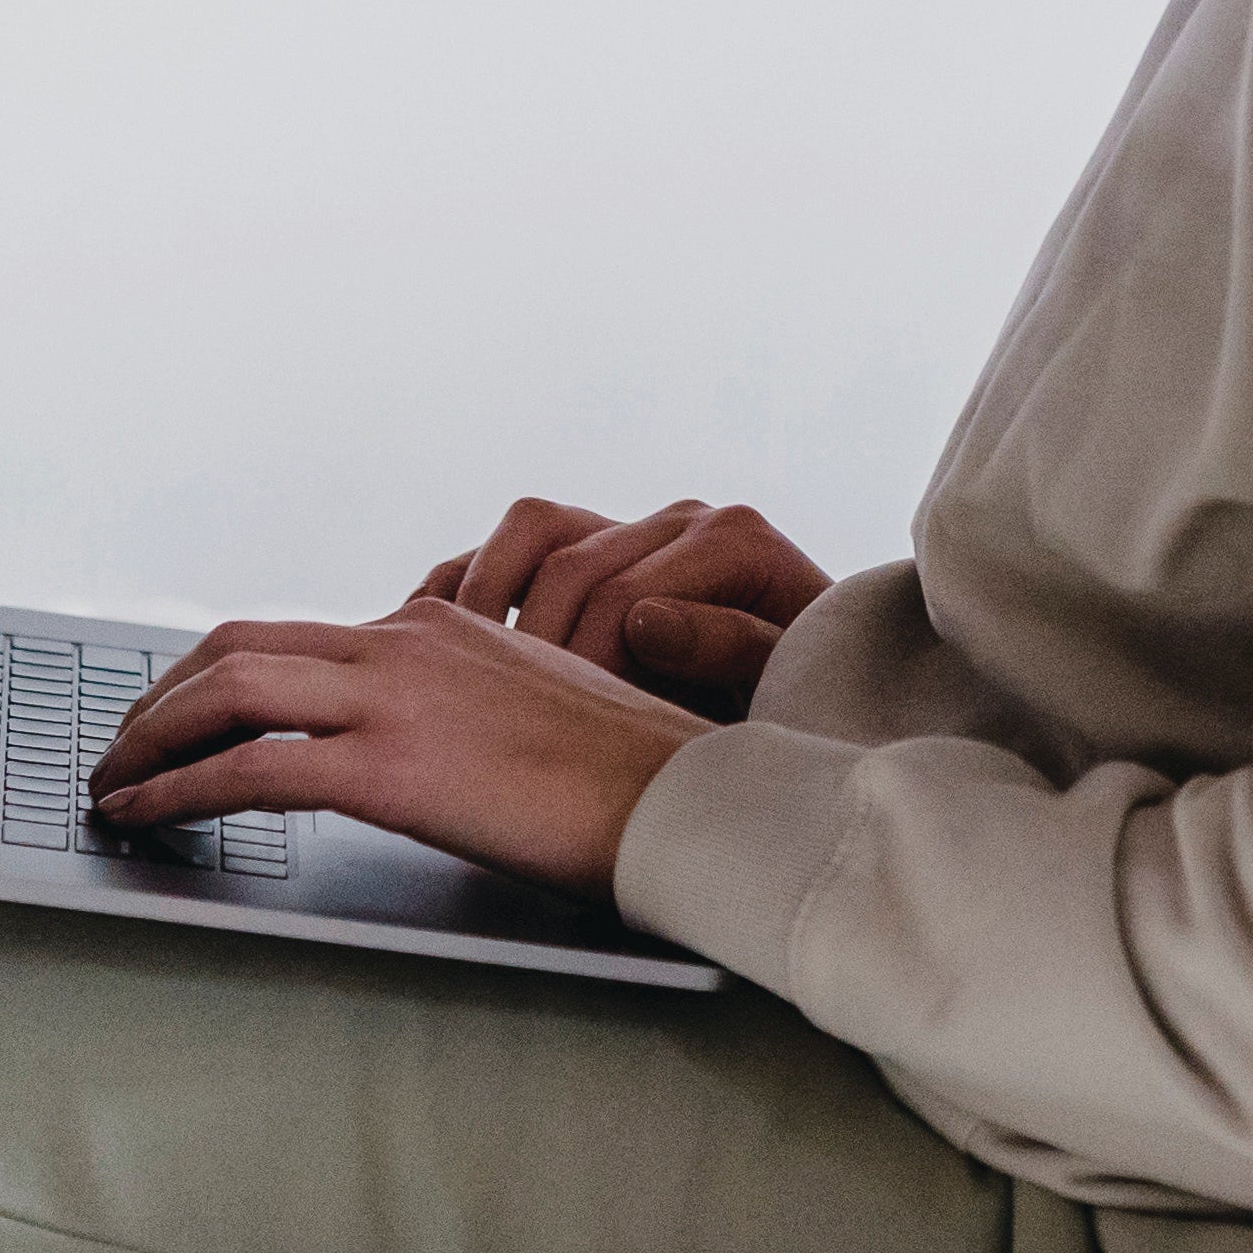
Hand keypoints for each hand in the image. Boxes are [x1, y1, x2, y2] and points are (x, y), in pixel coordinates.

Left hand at [87, 602, 697, 893]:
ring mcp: (396, 698)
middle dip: (160, 697)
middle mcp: (407, 641)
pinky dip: (177, 792)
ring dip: (148, 738)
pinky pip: (249, 771)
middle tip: (120, 745)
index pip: (296, 634)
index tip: (178, 715)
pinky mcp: (390, 768)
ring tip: (110, 784)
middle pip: (239, 646)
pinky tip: (145, 819)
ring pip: (228, 692)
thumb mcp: (533, 706)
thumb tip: (418, 745)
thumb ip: (460, 706)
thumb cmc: (629, 771)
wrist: (682, 796)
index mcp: (441, 622)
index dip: (216, 675)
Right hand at [414, 496, 831, 724]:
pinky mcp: (596, 542)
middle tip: (513, 718)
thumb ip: (730, 647)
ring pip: (533, 530)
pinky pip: (518, 540)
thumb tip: (647, 621)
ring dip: (489, 597)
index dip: (586, 671)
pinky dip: (474, 576)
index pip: (623, 598)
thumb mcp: (785, 679)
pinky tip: (439, 625)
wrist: (813, 682)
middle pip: (570, 567)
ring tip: (465, 668)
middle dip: (535, 651)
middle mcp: (680, 519)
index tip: (567, 733)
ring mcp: (633, 526)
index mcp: (732, 538)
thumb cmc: (803, 690)